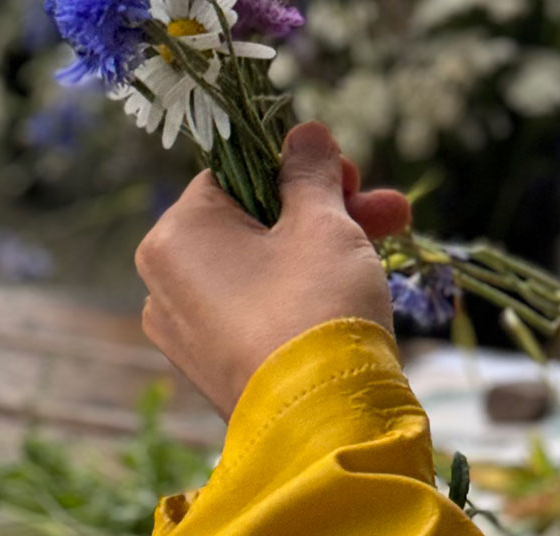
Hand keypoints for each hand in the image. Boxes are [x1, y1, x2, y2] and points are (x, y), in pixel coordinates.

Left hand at [136, 122, 411, 417]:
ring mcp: (188, 330)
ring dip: (325, 245)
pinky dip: (302, 289)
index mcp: (175, 235)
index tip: (349, 173)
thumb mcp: (322, 223)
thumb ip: (311, 171)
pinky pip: (259, 307)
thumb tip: (306, 134)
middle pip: (253, 220)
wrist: (322, 424)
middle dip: (326, 208)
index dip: (296, 168)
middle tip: (384, 206)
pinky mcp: (217, 366)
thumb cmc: (314, 305)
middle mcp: (166, 282)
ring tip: (393, 233)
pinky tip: (357, 280)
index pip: (234, 175)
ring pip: (263, 265)